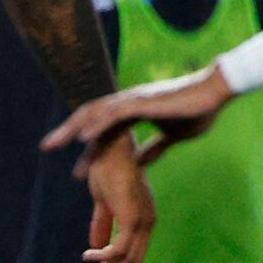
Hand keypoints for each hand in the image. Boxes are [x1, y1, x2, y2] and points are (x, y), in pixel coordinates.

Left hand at [50, 66, 233, 155]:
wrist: (216, 92)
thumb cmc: (199, 111)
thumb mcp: (174, 136)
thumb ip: (155, 147)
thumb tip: (141, 162)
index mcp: (134, 110)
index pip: (103, 129)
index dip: (88, 148)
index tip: (77, 170)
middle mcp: (128, 102)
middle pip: (89, 117)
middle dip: (65, 132)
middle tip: (46, 147)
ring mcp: (133, 100)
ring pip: (95, 114)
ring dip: (72, 129)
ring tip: (54, 143)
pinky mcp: (142, 102)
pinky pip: (113, 114)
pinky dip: (96, 125)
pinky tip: (83, 138)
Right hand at [76, 138, 156, 262]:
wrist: (109, 148)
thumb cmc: (108, 169)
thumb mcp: (103, 201)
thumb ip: (103, 223)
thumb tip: (96, 247)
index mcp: (144, 218)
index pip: (135, 253)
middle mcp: (148, 222)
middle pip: (134, 262)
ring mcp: (142, 220)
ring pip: (128, 260)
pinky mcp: (132, 218)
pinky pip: (120, 250)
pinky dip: (104, 258)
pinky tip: (88, 254)